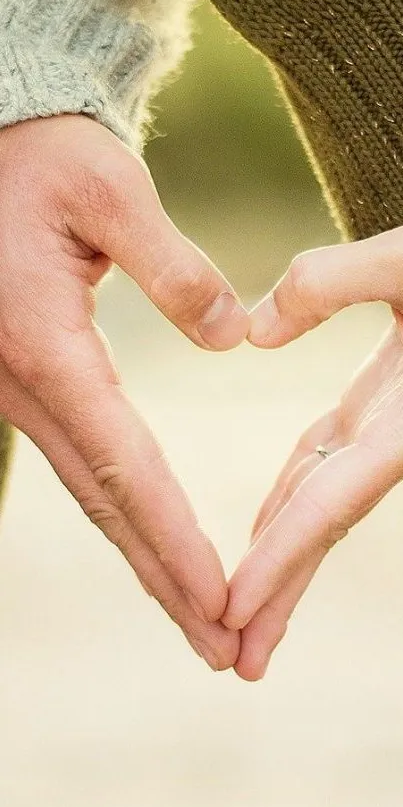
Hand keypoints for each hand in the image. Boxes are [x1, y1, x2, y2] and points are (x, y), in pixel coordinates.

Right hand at [0, 114, 248, 670]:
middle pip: (106, 504)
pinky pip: (80, 461)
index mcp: (46, 346)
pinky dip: (121, 511)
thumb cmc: (38, 159)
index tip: (219, 598)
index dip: (174, 537)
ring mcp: (19, 391)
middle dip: (164, 580)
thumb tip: (235, 337)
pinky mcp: (28, 383)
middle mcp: (26, 386)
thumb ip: (174, 267)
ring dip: (144, 557)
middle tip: (220, 647)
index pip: (125, 464)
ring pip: (91, 491)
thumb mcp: (108, 191)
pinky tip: (147, 539)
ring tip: (196, 616)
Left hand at [224, 227, 402, 679]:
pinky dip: (293, 506)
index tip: (230, 611)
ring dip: (284, 561)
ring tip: (243, 617)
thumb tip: (252, 336)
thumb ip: (333, 282)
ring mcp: (386, 432)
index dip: (279, 560)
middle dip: (280, 596)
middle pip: (323, 529)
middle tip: (235, 660)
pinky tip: (267, 527)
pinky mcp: (380, 414)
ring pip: (322, 506)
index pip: (328, 502)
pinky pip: (327, 470)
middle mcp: (394, 439)